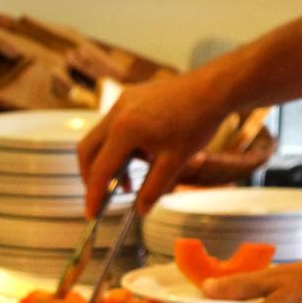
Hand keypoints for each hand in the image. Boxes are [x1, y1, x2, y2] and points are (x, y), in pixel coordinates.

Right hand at [76, 73, 227, 216]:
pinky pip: (113, 124)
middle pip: (87, 151)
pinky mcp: (130, 97)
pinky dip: (117, 145)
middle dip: (91, 176)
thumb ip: (153, 189)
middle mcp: (116, 112)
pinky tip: (140, 155)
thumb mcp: (175, 162)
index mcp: (124, 130)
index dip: (93, 195)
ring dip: (107, 161)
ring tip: (129, 180)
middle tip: (103, 196)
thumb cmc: (197, 122)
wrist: (214, 88)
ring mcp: (122, 101)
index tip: (91, 214)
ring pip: (99, 137)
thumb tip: (140, 210)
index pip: (100, 170)